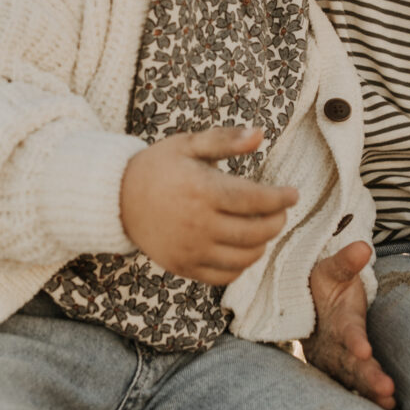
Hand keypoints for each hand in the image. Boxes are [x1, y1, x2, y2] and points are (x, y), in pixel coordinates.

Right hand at [119, 128, 297, 285]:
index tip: (292, 194)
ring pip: (245, 256)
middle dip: (277, 221)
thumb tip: (261, 134)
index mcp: (202, 190)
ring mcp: (190, 249)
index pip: (256, 200)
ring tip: (263, 228)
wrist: (117, 198)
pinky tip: (243, 248)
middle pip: (256, 231)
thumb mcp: (189, 144)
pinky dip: (241, 265)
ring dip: (262, 243)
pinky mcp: (184, 266)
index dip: (281, 198)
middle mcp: (198, 223)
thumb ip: (226, 140)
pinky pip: (225, 275)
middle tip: (280, 211)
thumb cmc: (158, 167)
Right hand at [304, 242, 395, 409]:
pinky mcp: (343, 372)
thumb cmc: (325, 284)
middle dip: (368, 378)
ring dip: (370, 392)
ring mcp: (337, 362)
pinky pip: (356, 387)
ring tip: (390, 402)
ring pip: (353, 380)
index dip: (354, 341)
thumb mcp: (332, 269)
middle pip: (351, 364)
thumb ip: (347, 262)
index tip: (364, 350)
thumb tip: (363, 247)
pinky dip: (369, 398)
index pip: (346, 332)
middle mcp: (334, 346)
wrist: (305, 305)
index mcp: (335, 321)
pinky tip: (390, 408)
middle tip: (387, 390)